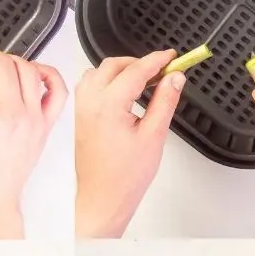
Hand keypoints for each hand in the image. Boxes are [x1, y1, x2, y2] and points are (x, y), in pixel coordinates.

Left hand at [75, 49, 184, 237]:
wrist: (103, 198)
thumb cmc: (124, 177)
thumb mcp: (154, 136)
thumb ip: (165, 101)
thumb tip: (174, 78)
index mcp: (108, 105)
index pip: (135, 70)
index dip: (157, 61)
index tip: (172, 57)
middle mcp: (90, 103)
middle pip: (114, 65)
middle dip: (139, 62)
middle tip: (161, 69)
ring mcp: (81, 109)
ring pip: (98, 72)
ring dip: (121, 69)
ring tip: (144, 79)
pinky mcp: (80, 117)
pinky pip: (90, 86)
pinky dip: (107, 80)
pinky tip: (123, 91)